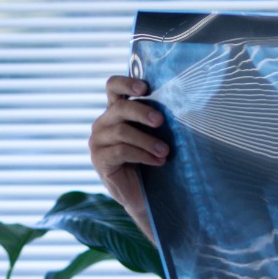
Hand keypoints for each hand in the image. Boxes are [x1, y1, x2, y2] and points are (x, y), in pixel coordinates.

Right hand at [89, 74, 166, 237]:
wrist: (142, 195)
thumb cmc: (150, 161)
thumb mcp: (153, 136)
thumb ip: (154, 120)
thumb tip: (179, 105)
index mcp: (115, 112)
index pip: (113, 87)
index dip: (126, 83)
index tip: (145, 88)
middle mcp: (103, 124)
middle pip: (119, 108)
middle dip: (142, 113)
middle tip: (161, 121)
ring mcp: (98, 142)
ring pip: (122, 132)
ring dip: (147, 140)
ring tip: (165, 151)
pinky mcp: (99, 160)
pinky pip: (121, 151)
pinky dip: (142, 155)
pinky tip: (158, 161)